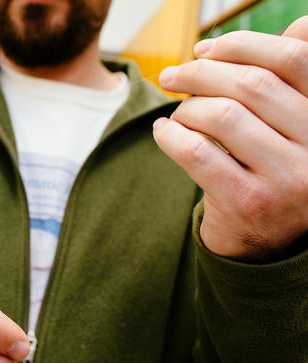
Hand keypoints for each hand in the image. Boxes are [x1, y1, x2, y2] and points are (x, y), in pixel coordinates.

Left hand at [153, 16, 307, 260]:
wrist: (262, 244)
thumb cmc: (270, 171)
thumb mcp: (293, 127)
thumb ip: (293, 81)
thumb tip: (300, 24)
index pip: (293, 59)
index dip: (241, 45)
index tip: (202, 49)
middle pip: (250, 85)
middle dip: (199, 72)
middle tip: (171, 76)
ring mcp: (286, 179)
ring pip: (221, 115)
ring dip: (186, 107)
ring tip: (176, 114)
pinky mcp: (246, 202)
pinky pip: (194, 151)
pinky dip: (169, 134)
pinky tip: (163, 132)